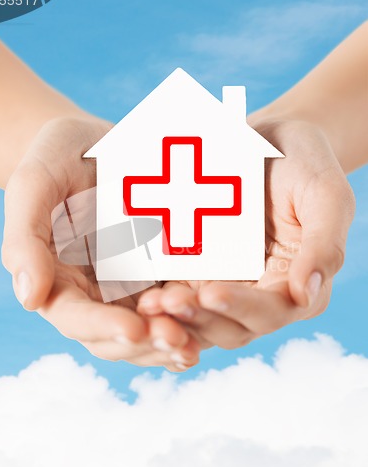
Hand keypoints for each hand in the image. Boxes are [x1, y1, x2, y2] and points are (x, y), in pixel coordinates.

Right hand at [2, 117, 199, 369]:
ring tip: (197, 343)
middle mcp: (95, 292)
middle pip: (115, 337)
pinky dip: (191, 321)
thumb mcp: (34, 185)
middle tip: (177, 339)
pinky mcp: (159, 272)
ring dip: (170, 341)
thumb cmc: (58, 158)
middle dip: (145, 343)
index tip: (133, 328)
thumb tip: (29, 298)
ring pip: (148, 330)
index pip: (75, 317)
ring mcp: (130, 285)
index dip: (102, 326)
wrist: (96, 142)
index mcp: (59, 280)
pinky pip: (174, 305)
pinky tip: (214, 322)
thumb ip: (25, 240)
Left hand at [137, 119, 355, 348]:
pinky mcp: (197, 269)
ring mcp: (225, 283)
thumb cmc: (304, 163)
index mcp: (295, 284)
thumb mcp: (325, 195)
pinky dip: (162, 300)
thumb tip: (305, 295)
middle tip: (169, 303)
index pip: (271, 312)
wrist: (267, 140)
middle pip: (230, 326)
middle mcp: (259, 293)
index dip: (242, 309)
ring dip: (175, 319)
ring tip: (149, 305)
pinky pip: (178, 292)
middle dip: (200, 319)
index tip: (211, 293)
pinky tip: (141, 293)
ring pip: (199, 318)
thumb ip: (323, 245)